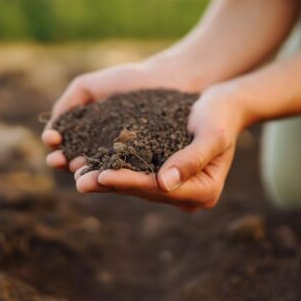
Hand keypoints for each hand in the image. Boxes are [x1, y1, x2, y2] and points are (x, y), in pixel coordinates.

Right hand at [42, 61, 191, 170]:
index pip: (66, 146)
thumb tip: (51, 131)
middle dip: (65, 162)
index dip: (56, 146)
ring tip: (77, 169)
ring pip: (100, 171)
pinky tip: (104, 170)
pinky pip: (128, 171)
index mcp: (88, 136)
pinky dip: (114, 173)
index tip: (52, 140)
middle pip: (78, 162)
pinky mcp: (145, 166)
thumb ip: (68, 103)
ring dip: (85, 172)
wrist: (167, 79)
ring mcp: (124, 160)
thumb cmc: (128, 81)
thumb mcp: (88, 87)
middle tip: (58, 160)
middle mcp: (104, 151)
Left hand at [73, 83, 245, 210]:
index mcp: (204, 191)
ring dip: (106, 180)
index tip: (103, 175)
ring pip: (135, 185)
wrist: (223, 105)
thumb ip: (192, 158)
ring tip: (77, 174)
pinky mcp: (163, 174)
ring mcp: (175, 187)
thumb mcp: (212, 133)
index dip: (129, 182)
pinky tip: (89, 164)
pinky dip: (113, 168)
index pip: (159, 189)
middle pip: (143, 191)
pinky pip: (135, 173)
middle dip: (110, 184)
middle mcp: (188, 195)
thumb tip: (164, 183)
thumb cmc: (221, 116)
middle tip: (79, 181)